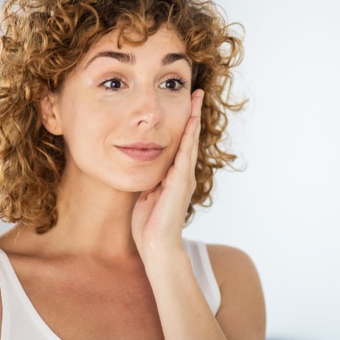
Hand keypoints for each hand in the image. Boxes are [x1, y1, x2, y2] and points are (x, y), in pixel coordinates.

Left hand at [131, 89, 202, 259]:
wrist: (157, 246)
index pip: (180, 145)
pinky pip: (185, 154)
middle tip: (198, 92)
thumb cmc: (149, 226)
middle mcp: (183, 174)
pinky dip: (188, 136)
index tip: (186, 105)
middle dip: (193, 114)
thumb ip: (149, 180)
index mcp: (174, 177)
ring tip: (197, 98)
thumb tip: (141, 166)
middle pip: (190, 137)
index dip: (184, 124)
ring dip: (194, 119)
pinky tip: (190, 121)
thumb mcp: (146, 195)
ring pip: (190, 141)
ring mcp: (184, 178)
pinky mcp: (180, 183)